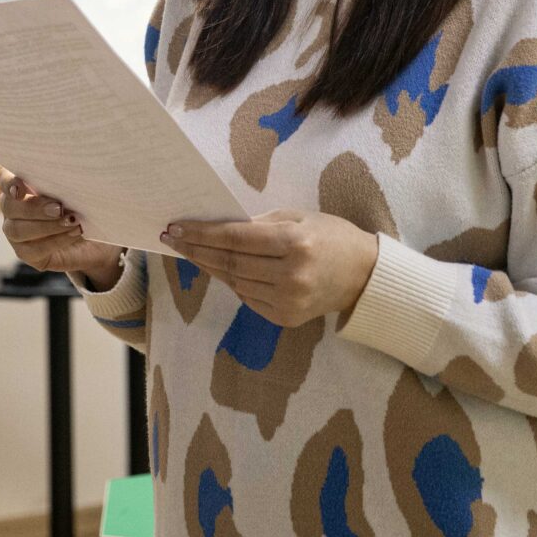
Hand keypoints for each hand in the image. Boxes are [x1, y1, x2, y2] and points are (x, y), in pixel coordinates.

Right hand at [0, 169, 123, 284]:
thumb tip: (70, 177)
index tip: (20, 189)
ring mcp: (16, 232)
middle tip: (58, 208)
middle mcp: (13, 208)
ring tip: (72, 221)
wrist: (96, 235)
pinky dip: (56, 240)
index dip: (9, 183)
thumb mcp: (77, 189)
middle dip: (34, 208)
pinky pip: (34, 249)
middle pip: (9, 206)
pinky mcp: (26, 253)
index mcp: (21, 185)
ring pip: (17, 230)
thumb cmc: (84, 204)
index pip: (4, 179)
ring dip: (46, 226)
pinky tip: (74, 233)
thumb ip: (66, 182)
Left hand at [163, 210, 379, 328]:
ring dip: (210, 266)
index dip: (202, 234)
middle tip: (172, 238)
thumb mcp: (299, 217)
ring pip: (235, 282)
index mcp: (296, 243)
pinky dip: (233, 282)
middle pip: (230, 263)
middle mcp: (291, 276)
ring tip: (193, 251)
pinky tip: (222, 269)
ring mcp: (289, 301)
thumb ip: (261, 222)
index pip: (236, 239)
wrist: (364, 276)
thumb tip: (218, 227)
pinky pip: (248, 298)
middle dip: (196, 249)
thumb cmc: (331, 236)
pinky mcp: (286, 319)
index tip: (176, 227)